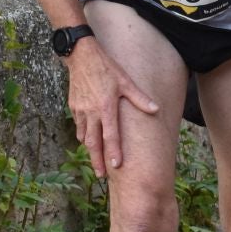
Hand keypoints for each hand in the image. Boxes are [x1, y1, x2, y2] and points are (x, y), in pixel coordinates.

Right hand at [66, 38, 161, 174]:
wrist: (81, 56)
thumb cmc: (106, 68)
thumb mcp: (126, 81)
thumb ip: (140, 98)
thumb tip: (156, 110)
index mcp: (106, 107)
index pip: (110, 136)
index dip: (113, 152)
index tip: (115, 166)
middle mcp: (91, 112)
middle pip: (93, 142)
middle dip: (97, 160)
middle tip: (101, 175)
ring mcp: (80, 110)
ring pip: (84, 136)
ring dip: (90, 149)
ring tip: (96, 161)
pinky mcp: (74, 106)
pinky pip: (78, 126)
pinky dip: (83, 135)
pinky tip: (87, 140)